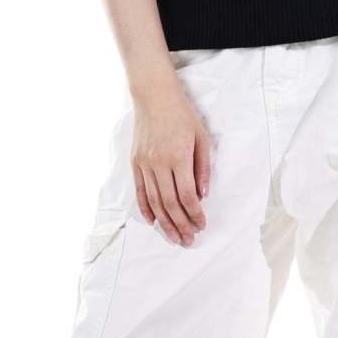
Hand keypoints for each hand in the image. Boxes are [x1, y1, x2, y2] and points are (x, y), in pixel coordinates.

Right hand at [130, 74, 210, 245]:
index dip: (195, 213)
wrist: (154, 96)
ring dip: (165, 223)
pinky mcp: (135, 163)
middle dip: (180, 225)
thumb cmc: (182, 115)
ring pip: (154, 201)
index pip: (187, 195)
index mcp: (179, 157)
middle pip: (169, 203)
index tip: (202, 225)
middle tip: (188, 240)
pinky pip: (140, 191)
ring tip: (174, 237)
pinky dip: (145, 209)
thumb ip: (203, 167)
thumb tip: (202, 195)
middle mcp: (159, 163)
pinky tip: (153, 222)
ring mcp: (144, 164)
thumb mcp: (201, 138)